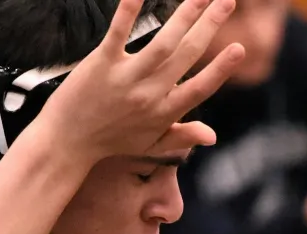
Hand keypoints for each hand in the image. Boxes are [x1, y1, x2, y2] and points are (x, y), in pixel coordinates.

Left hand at [34, 0, 245, 164]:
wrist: (66, 142)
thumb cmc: (110, 142)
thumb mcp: (150, 145)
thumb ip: (182, 136)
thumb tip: (213, 135)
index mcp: (164, 113)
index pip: (200, 88)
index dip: (221, 69)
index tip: (239, 48)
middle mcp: (149, 95)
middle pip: (187, 55)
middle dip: (210, 25)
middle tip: (227, 0)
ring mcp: (126, 79)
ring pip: (163, 43)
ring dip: (185, 15)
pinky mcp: (101, 65)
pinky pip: (118, 34)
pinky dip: (129, 11)